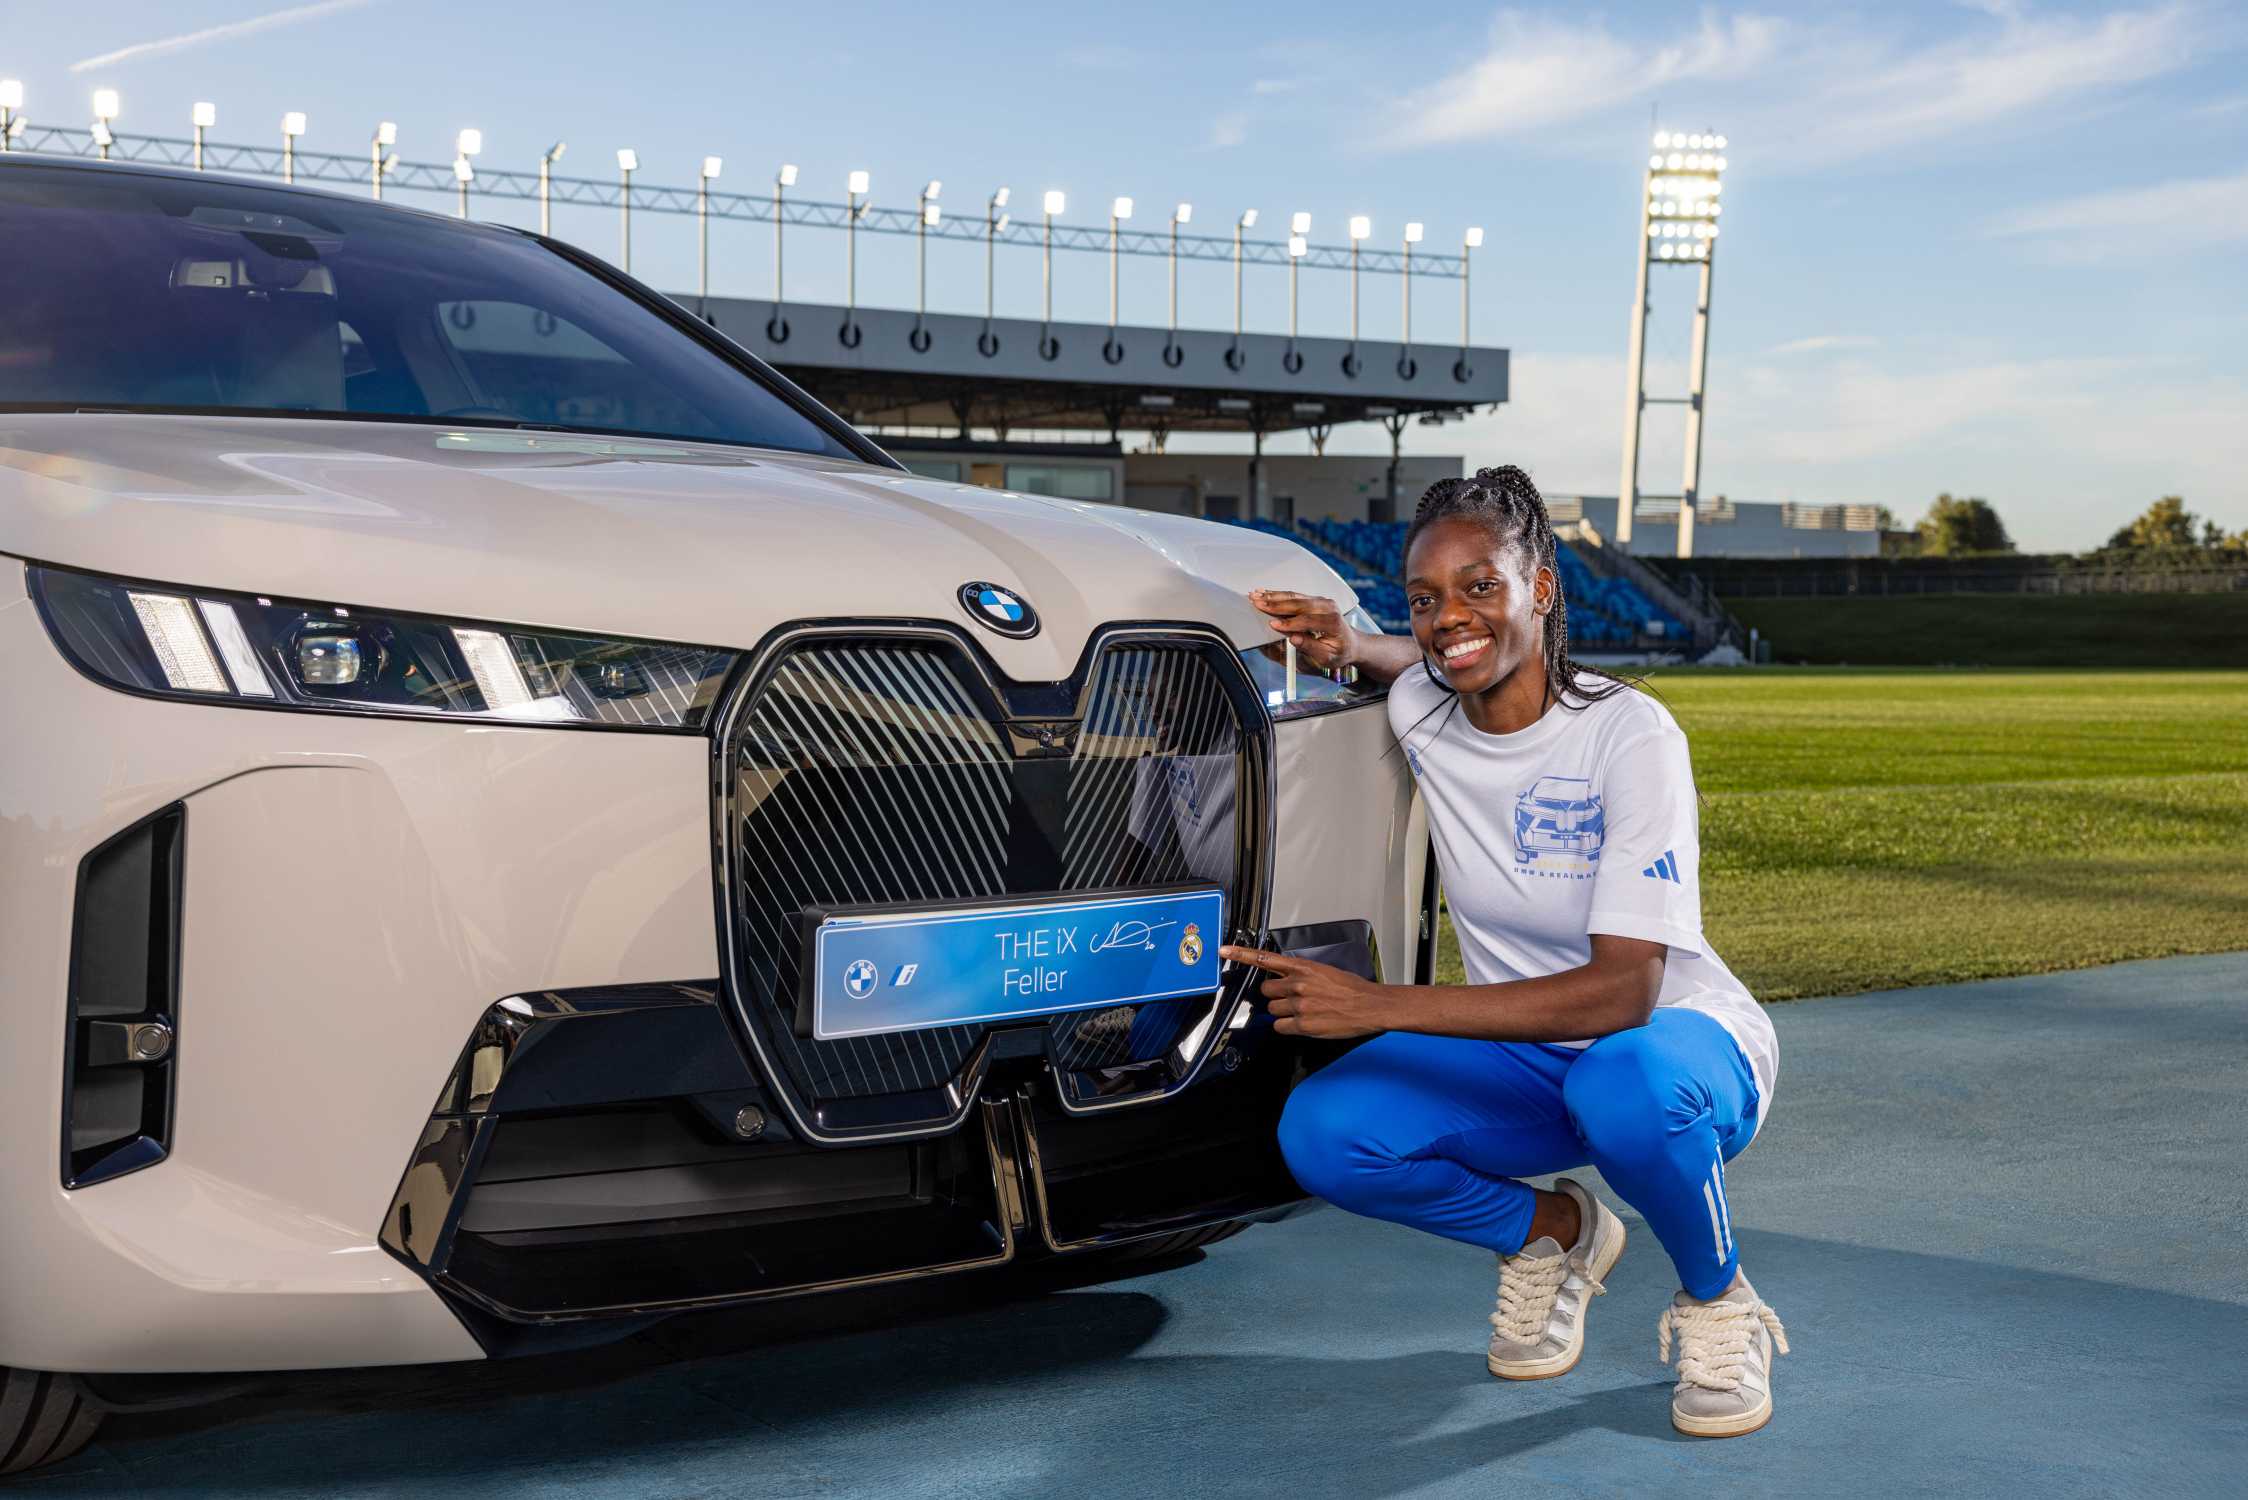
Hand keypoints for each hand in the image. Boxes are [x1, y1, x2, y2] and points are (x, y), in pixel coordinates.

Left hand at [1221, 945, 1387, 1039]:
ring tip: (1304, 1010)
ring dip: (1283, 1011)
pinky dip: (1288, 1026)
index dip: (1241, 954)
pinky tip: (1303, 1023)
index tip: (1225, 951)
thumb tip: (1287, 979)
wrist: (1370, 1006)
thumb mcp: (1325, 971)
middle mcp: (1298, 984)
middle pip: (1266, 990)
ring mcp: (1299, 1005)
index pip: (1265, 958)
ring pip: (1272, 1009)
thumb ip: (1302, 973)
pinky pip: (1280, 1026)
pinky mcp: (1302, 1025)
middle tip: (1293, 998)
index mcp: (1303, 967)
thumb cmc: (1352, 989)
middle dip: (1276, 995)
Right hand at [1246, 589, 1357, 673]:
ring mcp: (1321, 601)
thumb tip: (1294, 639)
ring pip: (1294, 596)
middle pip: (1298, 603)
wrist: (1351, 642)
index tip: (1272, 625)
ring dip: (1273, 596)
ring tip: (1256, 595)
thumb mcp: (1327, 657)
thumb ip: (1311, 647)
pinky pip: (1295, 595)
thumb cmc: (1340, 652)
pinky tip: (1266, 593)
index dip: (1288, 623)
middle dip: (1275, 604)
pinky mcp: (1315, 599)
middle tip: (1257, 603)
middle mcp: (1328, 607)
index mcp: (1332, 622)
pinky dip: (1279, 594)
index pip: (1307, 620)